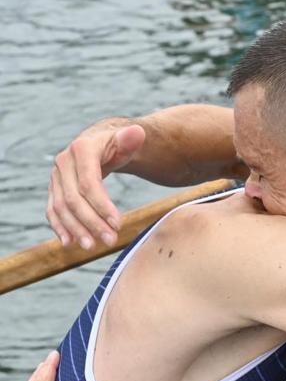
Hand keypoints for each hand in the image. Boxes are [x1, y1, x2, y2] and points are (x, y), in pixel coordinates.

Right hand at [48, 123, 144, 247]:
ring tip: (92, 247)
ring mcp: (56, 177)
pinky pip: (52, 210)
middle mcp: (63, 162)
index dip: (102, 205)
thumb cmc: (119, 144)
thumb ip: (131, 139)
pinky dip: (59, 227)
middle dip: (91, 222)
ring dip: (75, 229)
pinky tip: (69, 243)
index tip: (118, 224)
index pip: (89, 183)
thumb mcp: (128, 141)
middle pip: (73, 199)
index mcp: (82, 149)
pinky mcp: (54, 189)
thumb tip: (138, 133)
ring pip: (60, 207)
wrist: (102, 143)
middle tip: (110, 241)